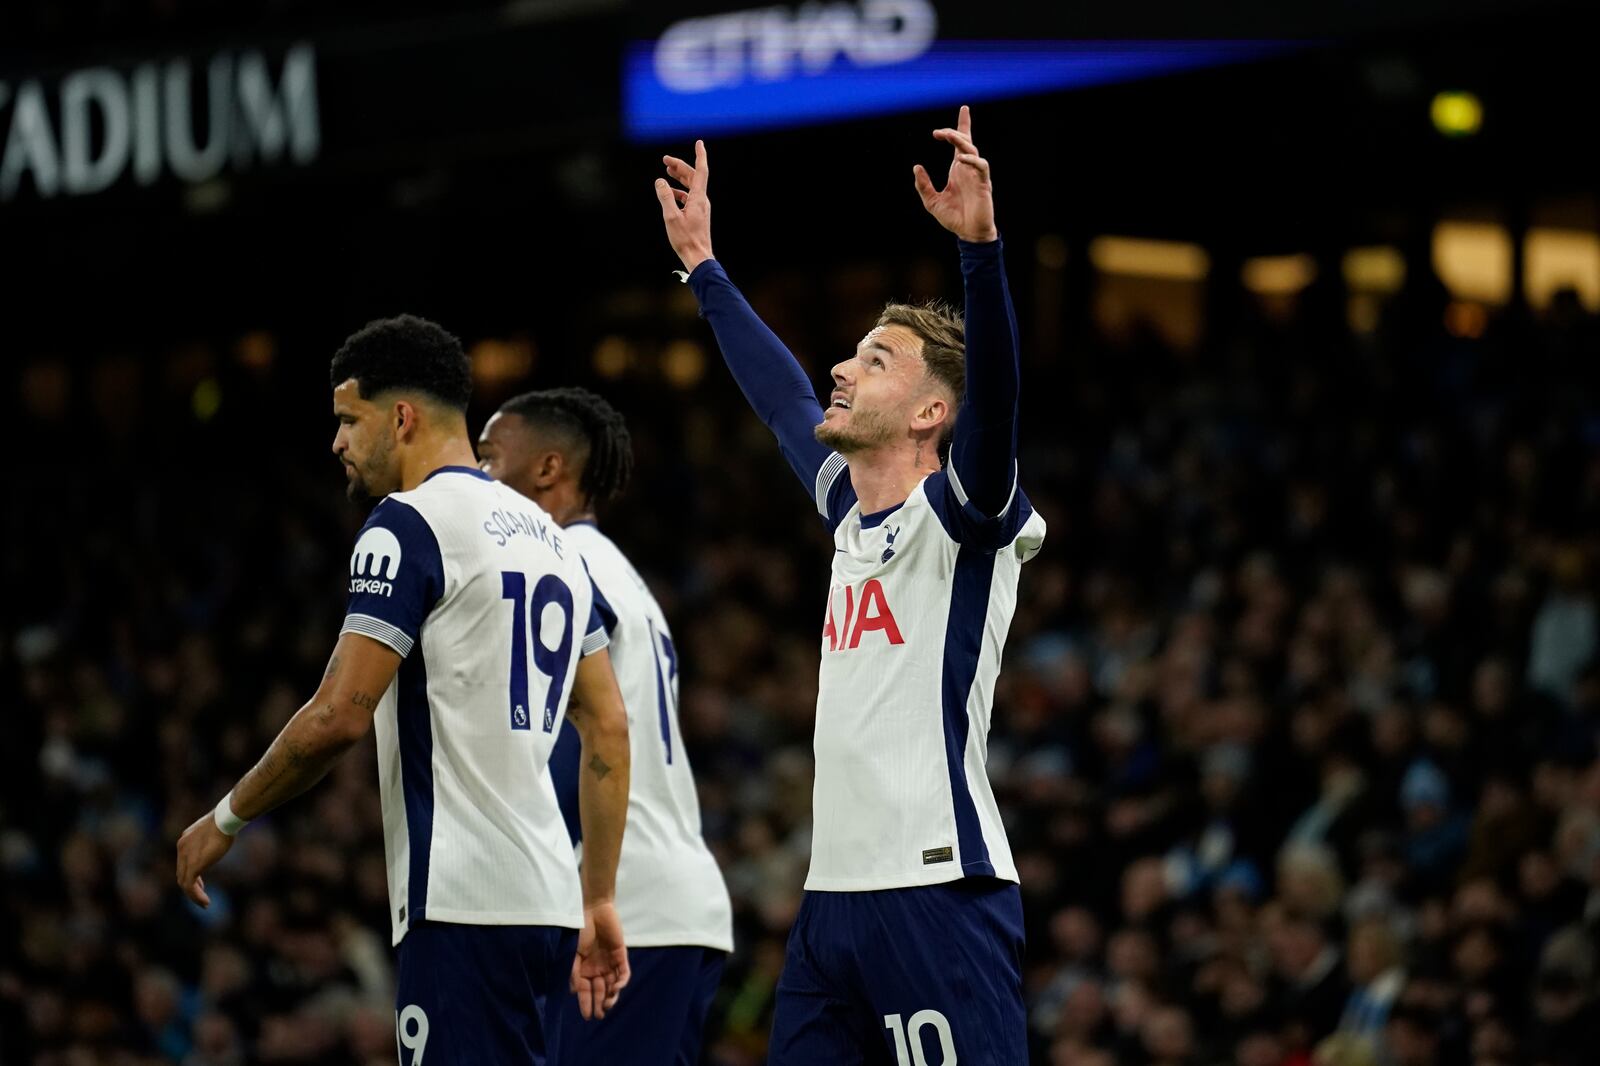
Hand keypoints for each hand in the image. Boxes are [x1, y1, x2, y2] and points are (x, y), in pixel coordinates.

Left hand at [175, 809, 234, 906]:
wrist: (225, 818)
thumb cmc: (226, 820)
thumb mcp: (215, 829)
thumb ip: (212, 837)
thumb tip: (222, 835)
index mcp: (185, 840)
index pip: (183, 863)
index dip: (191, 875)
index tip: (201, 884)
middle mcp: (182, 848)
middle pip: (181, 874)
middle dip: (191, 887)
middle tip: (201, 896)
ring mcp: (185, 857)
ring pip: (183, 882)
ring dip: (193, 895)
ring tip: (204, 903)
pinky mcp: (193, 865)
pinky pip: (190, 886)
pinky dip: (196, 896)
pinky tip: (205, 901)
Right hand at [570, 901, 629, 1019]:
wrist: (595, 910)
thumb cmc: (581, 930)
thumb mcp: (574, 953)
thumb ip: (574, 972)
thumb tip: (574, 992)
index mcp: (584, 969)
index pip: (586, 991)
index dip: (586, 1004)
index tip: (587, 1016)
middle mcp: (597, 969)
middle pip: (600, 991)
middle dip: (600, 1004)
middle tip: (601, 1015)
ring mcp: (610, 963)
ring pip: (613, 985)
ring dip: (611, 996)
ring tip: (608, 1004)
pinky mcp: (621, 956)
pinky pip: (623, 973)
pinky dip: (621, 982)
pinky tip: (616, 988)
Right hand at [655, 140, 713, 272]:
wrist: (698, 257)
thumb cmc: (685, 239)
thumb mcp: (671, 217)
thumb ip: (665, 197)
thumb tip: (660, 181)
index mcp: (698, 198)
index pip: (700, 171)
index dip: (700, 155)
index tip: (699, 142)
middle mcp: (702, 200)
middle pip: (693, 177)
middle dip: (680, 166)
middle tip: (665, 160)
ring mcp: (701, 208)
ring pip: (691, 186)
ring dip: (680, 177)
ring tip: (667, 171)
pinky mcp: (698, 215)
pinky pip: (689, 197)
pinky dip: (680, 191)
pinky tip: (670, 193)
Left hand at [913, 105, 997, 243]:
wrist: (969, 234)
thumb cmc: (954, 218)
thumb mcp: (932, 202)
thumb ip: (923, 185)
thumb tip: (916, 167)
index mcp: (958, 169)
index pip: (962, 142)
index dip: (964, 125)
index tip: (964, 108)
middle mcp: (968, 168)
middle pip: (965, 141)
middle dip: (954, 132)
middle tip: (938, 132)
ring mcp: (976, 175)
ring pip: (972, 150)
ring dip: (960, 141)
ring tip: (947, 136)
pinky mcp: (983, 184)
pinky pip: (981, 166)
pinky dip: (972, 160)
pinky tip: (960, 159)